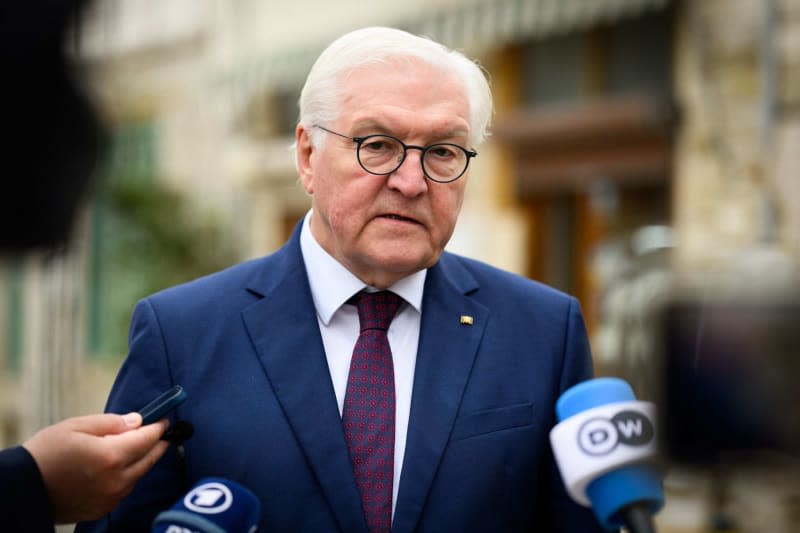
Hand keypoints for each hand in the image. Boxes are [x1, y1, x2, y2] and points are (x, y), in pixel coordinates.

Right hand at [23, 412, 169, 523]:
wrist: (23, 489)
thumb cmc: (47, 452)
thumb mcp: (77, 426)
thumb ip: (112, 423)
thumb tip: (138, 421)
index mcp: (112, 455)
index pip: (147, 439)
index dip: (158, 428)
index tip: (164, 420)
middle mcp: (117, 479)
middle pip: (149, 459)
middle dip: (157, 444)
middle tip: (161, 433)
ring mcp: (111, 497)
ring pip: (138, 475)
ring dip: (142, 460)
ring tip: (140, 446)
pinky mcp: (103, 508)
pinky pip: (125, 488)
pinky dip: (128, 476)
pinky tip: (121, 466)